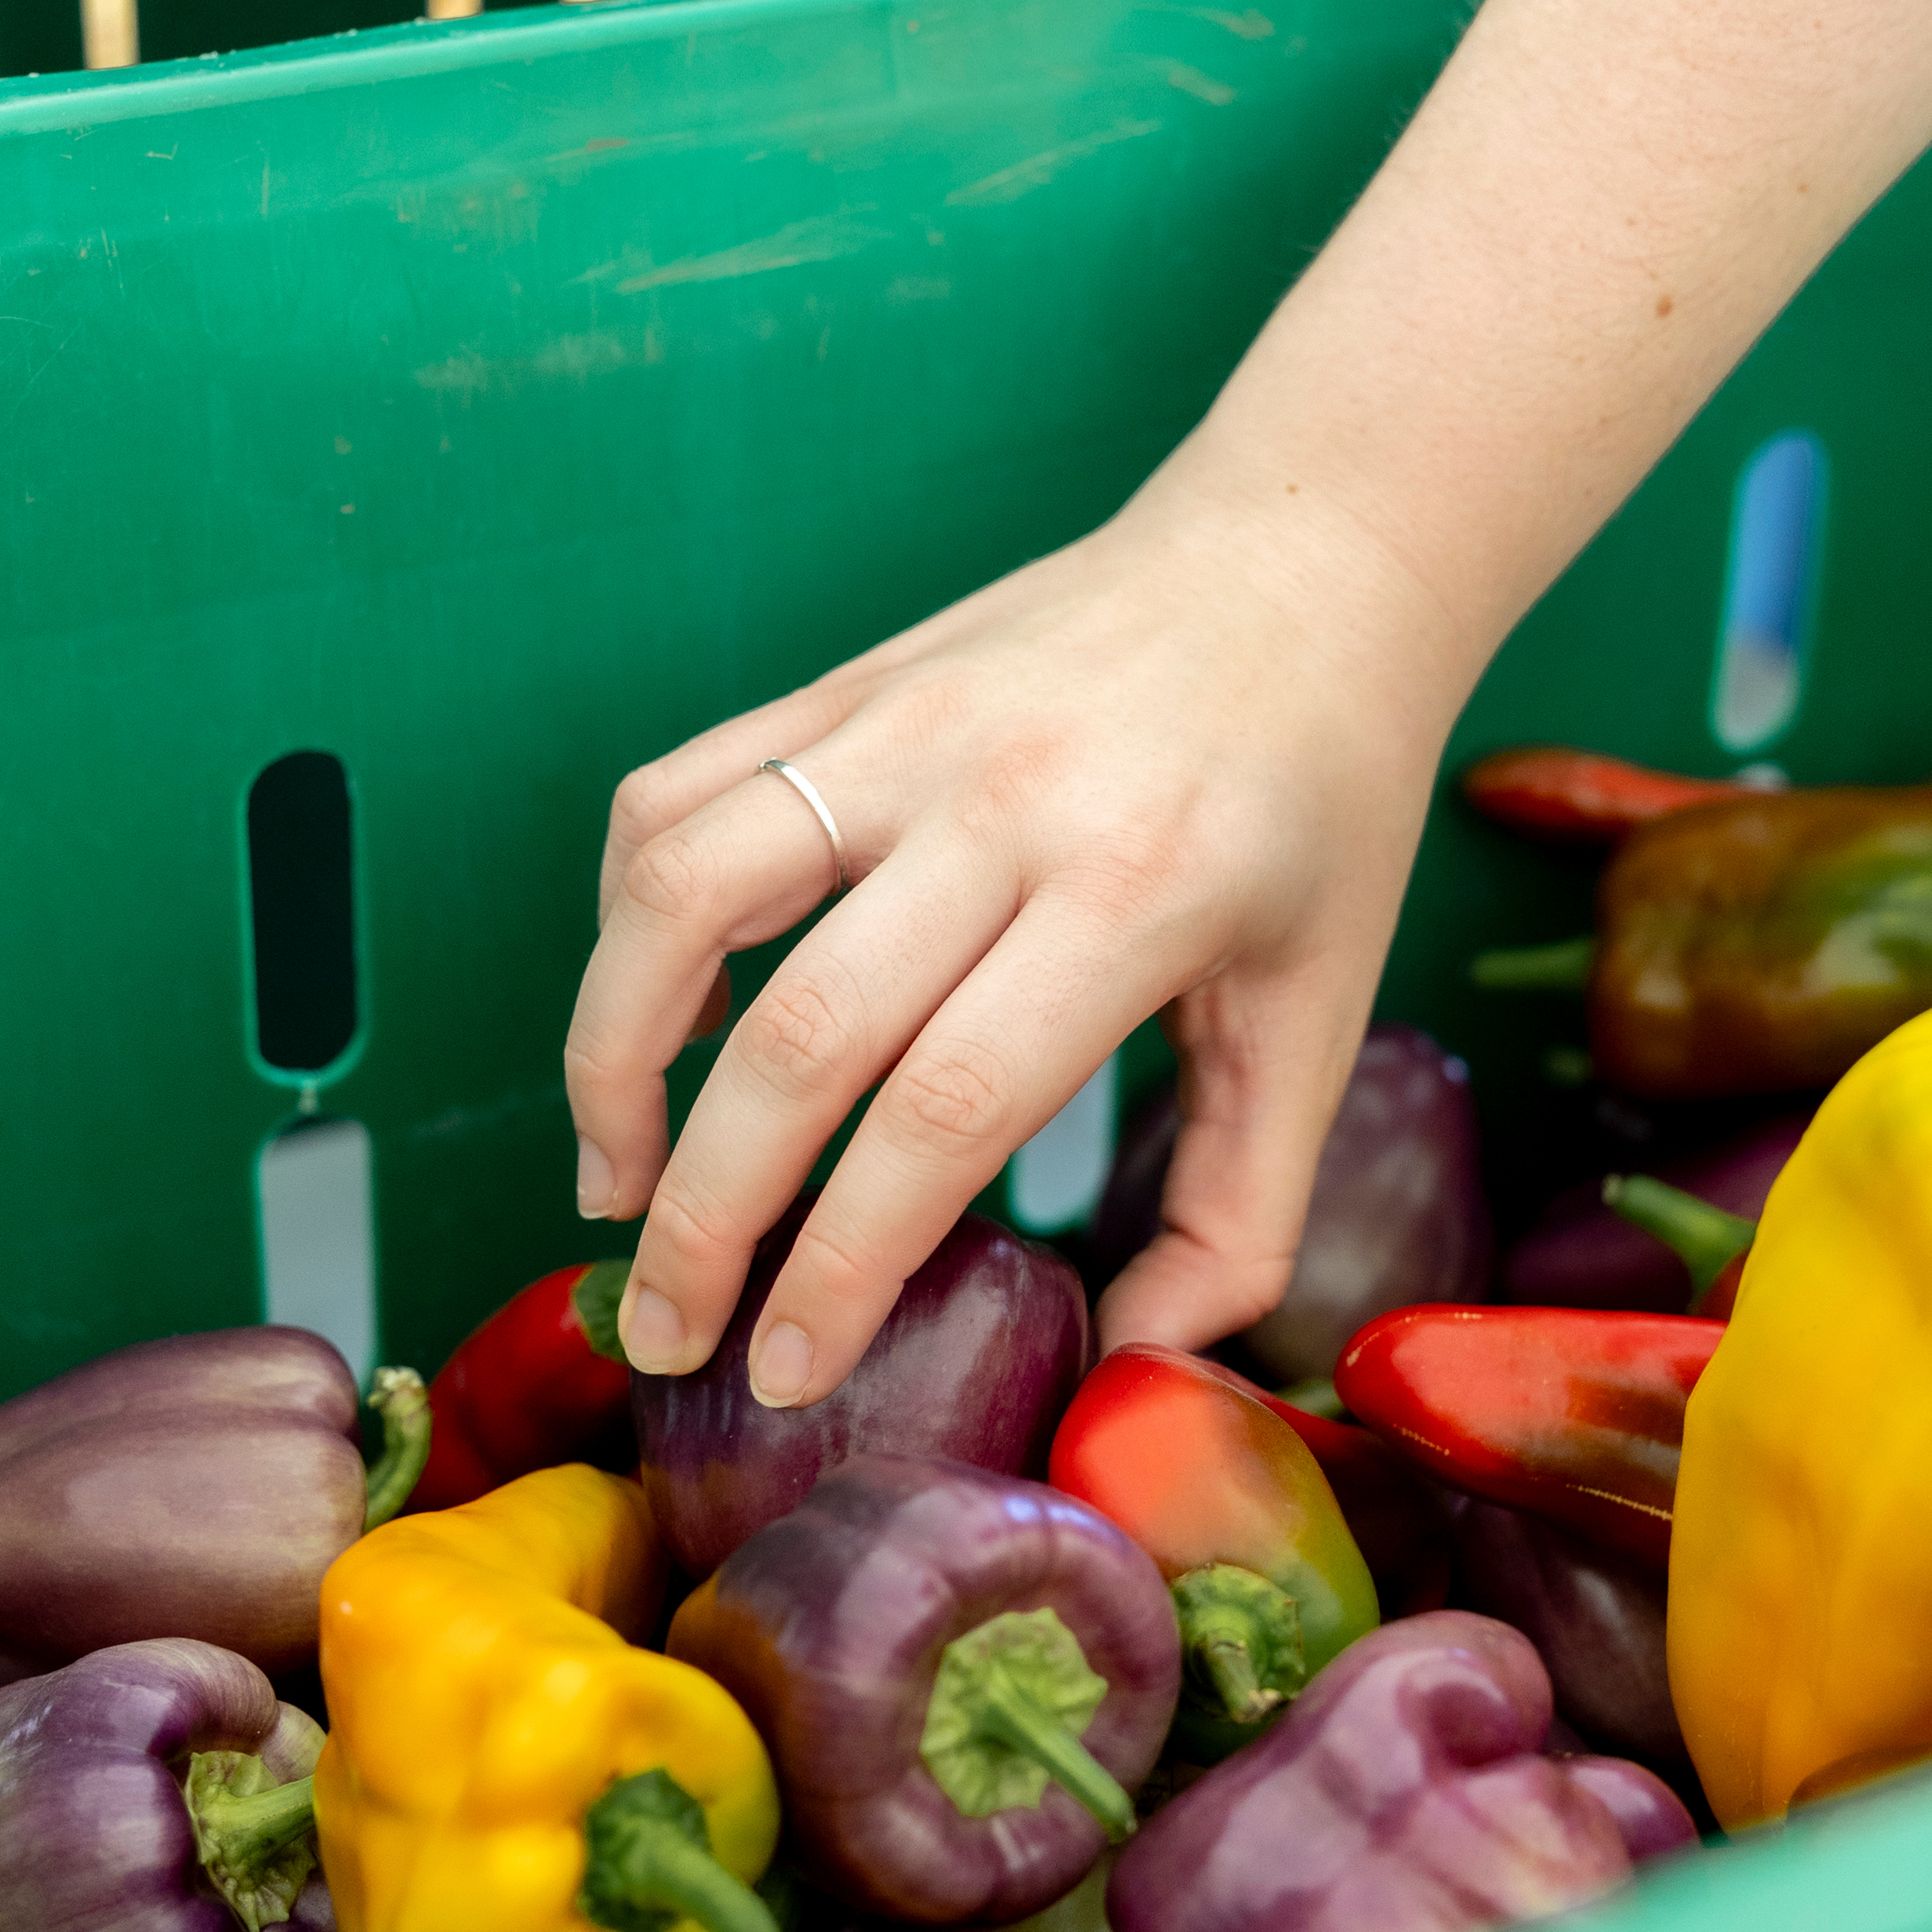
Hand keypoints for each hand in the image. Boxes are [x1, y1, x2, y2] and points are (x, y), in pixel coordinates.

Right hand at [564, 432, 1455, 1407]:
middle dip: (702, 1215)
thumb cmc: (1319, 811)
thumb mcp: (1321, 1016)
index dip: (838, 1262)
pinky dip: (627, 921)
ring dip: (610, 1056)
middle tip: (665, 1331)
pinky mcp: (843, 682)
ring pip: (679, 891)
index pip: (939, 1110)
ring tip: (611, 1181)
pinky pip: (674, 795)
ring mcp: (902, 722)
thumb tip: (1137, 1364)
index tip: (785, 1370)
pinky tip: (654, 1023)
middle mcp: (1003, 797)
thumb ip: (1240, 1210)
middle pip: (796, 1034)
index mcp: (1139, 892)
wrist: (1304, 561)